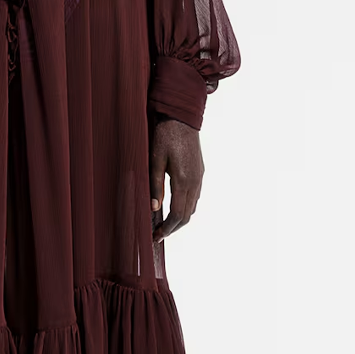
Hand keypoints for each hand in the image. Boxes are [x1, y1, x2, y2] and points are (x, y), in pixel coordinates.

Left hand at [149, 117, 203, 239]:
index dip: (167, 229)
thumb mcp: (154, 160)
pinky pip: (195, 196)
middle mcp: (195, 182)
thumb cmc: (165, 135)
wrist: (182, 117)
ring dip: (180, 219)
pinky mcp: (200, 172)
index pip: (177, 215)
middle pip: (187, 215)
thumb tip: (154, 209)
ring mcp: (200, 177)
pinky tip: (173, 206)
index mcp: (183, 180)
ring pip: (192, 207)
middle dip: (173, 228)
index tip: (155, 236)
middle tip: (157, 234)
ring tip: (163, 224)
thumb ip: (154, 186)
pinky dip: (185, 207)